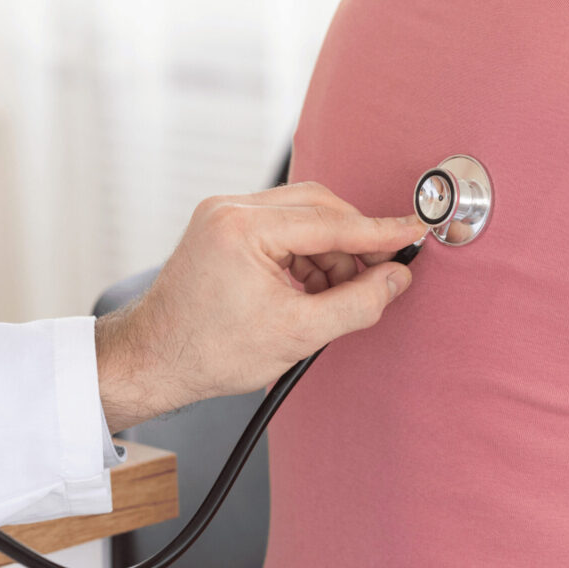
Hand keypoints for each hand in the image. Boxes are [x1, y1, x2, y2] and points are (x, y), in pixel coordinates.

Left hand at [95, 181, 427, 431]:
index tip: (416, 231)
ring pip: (302, 217)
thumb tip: (397, 278)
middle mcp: (230, 207)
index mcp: (243, 226)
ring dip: (329, 254)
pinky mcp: (223, 226)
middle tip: (380, 278)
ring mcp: (223, 213)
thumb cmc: (209, 352)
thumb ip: (358, 303)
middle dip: (353, 244)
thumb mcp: (296, 335)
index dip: (379, 231)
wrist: (152, 359)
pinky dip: (305, 256)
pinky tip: (312, 291)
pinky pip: (281, 228)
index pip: (330, 221)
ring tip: (335, 299)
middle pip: (317, 208)